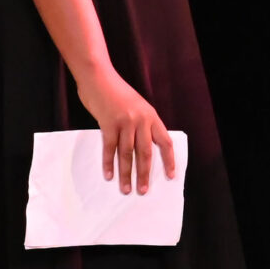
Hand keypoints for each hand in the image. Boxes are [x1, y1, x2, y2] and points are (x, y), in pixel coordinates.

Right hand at [76, 68, 176, 194]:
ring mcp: (125, 122)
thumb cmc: (117, 92)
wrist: (99, 77)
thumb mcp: (137, 106)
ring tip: (126, 189)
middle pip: (146, 153)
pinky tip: (108, 175)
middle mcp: (141, 120)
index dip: (169, 160)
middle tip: (143, 191)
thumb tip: (143, 148)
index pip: (165, 142)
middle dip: (144, 174)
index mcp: (151, 116)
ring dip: (127, 174)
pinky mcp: (108, 124)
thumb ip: (142, 124)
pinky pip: (110, 148)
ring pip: (128, 154)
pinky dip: (109, 163)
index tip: (170, 176)